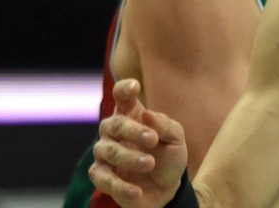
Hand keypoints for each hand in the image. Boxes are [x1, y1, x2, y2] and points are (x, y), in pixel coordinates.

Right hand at [89, 79, 188, 207]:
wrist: (167, 189)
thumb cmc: (169, 156)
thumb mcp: (176, 139)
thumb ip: (164, 125)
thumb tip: (147, 116)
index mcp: (132, 114)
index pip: (122, 97)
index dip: (124, 89)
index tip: (135, 87)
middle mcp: (114, 131)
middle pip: (115, 124)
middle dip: (133, 130)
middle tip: (153, 140)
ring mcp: (105, 153)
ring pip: (108, 151)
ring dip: (129, 157)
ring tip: (150, 164)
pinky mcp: (102, 176)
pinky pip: (103, 178)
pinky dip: (120, 186)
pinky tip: (137, 191)